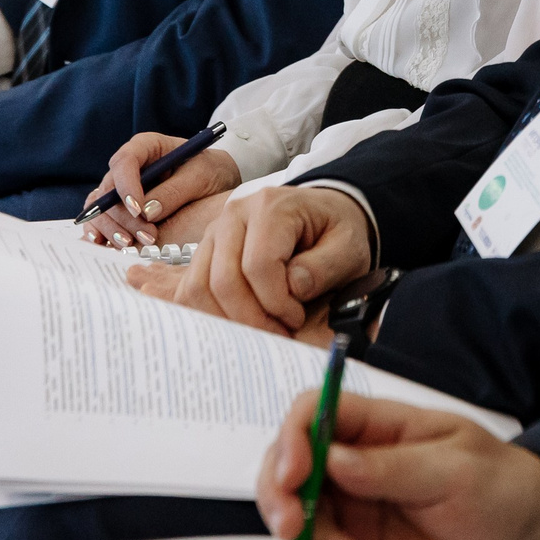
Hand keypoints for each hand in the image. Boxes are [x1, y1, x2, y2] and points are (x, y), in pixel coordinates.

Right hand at [78, 134, 239, 247]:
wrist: (220, 180)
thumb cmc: (212, 170)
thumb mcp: (201, 176)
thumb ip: (174, 191)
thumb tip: (146, 213)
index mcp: (146, 147)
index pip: (124, 162)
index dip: (126, 186)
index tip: (138, 210)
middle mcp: (129, 167)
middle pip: (108, 189)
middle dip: (123, 216)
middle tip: (148, 236)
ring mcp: (122, 189)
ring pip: (101, 208)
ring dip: (113, 228)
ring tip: (133, 245)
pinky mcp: (122, 210)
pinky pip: (102, 221)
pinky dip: (103, 234)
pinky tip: (109, 246)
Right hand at [151, 185, 372, 333]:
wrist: (321, 213)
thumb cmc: (335, 231)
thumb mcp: (349, 246)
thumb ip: (326, 267)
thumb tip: (294, 287)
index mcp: (271, 207)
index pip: (258, 265)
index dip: (276, 303)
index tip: (297, 318)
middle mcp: (234, 214)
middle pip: (223, 280)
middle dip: (252, 319)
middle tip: (280, 333)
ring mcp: (214, 233)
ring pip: (198, 288)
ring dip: (228, 321)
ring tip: (263, 330)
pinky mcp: (205, 252)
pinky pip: (190, 290)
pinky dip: (211, 315)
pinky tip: (241, 323)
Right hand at [257, 392, 539, 539]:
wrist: (527, 534)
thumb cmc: (499, 483)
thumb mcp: (454, 469)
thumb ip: (392, 467)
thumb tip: (333, 460)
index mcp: (378, 426)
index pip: (313, 412)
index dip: (292, 438)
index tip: (295, 473)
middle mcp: (354, 463)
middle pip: (288, 468)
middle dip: (279, 497)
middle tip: (291, 528)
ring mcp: (354, 508)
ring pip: (301, 520)